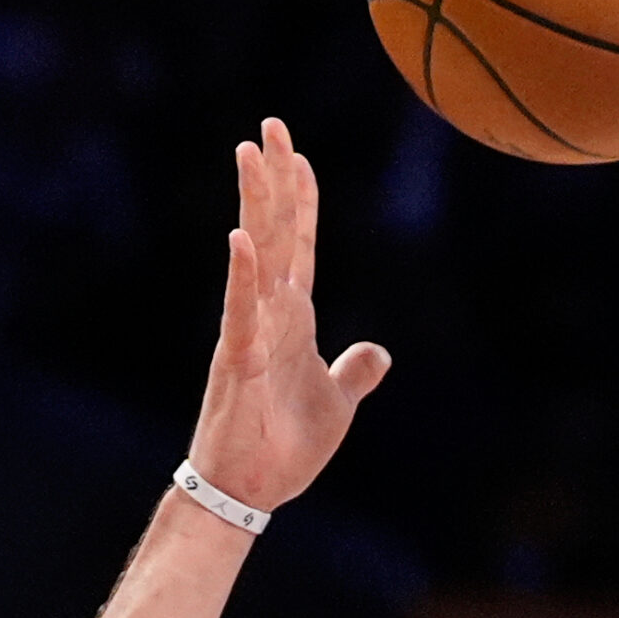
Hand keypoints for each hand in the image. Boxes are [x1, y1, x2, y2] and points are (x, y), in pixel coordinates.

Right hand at [187, 118, 389, 511]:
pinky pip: (242, 312)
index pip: (300, 246)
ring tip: (249, 155)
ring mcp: (251, 332)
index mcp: (294, 319)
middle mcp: (269, 314)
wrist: (254, 491)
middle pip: (275, 233)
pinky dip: (243, 276)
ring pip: (256, 257)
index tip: (299, 154)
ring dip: (255, 206)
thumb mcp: (337, 403)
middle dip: (274, 179)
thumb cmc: (286, 447)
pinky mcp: (239, 361)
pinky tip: (241, 238)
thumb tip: (379, 353)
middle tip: (270, 126)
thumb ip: (355, 372)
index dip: (303, 201)